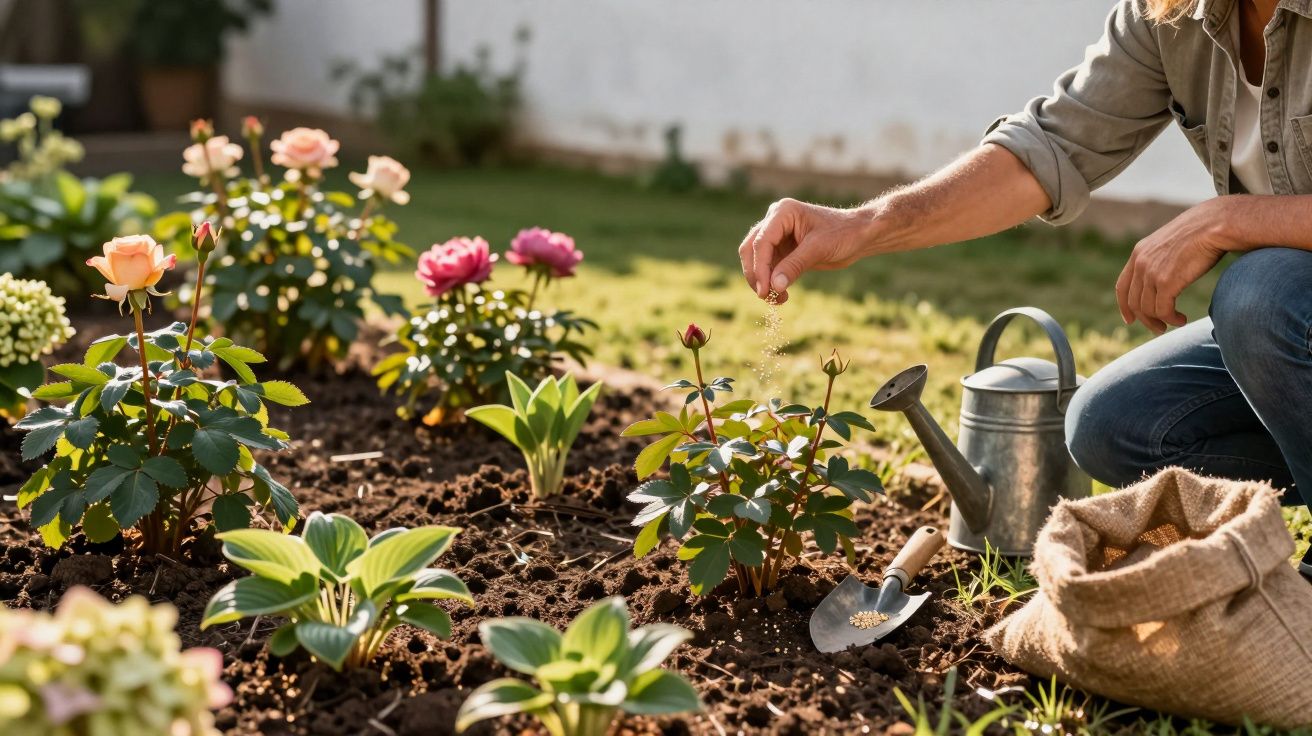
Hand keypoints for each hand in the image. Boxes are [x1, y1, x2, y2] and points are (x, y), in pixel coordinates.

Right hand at [737, 198, 875, 301]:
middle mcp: (775, 221)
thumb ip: (794, 266)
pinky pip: (768, 268)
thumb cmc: (843, 234)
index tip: (765, 290)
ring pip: (756, 260)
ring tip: (776, 299)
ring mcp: (777, 236)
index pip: (762, 241)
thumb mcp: (819, 249)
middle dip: (756, 274)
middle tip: (765, 296)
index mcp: (783, 212)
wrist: (858, 236)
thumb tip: (773, 287)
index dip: (760, 268)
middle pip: (751, 249)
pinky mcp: (782, 250)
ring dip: (762, 281)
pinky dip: (771, 283)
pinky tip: (781, 296)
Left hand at [1115, 198, 1233, 333]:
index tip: (1130, 320)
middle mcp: (1140, 263)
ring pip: (1147, 309)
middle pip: (1134, 302)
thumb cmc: (1202, 232)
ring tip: (1175, 323)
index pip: (1122, 286)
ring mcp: (1151, 272)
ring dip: (1160, 321)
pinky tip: (1182, 320)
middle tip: (1159, 328)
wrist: (1215, 223)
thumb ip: (1162, 259)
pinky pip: (1162, 310)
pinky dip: (1171, 319)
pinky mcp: (1166, 282)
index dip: (1124, 306)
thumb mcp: (1172, 243)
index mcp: (1139, 252)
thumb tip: (1166, 276)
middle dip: (1145, 319)